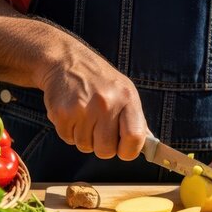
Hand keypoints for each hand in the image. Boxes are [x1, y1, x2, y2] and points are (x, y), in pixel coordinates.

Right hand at [38, 41, 147, 159]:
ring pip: (85, 146)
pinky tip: (72, 114)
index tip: (123, 147)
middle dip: (102, 146)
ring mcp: (83, 108)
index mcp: (127, 97)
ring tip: (84, 116)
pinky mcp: (62, 113)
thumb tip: (149, 145)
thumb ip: (136, 120)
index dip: (129, 150)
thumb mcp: (125, 92)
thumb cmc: (99, 80)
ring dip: (84, 137)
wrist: (65, 61)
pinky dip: (69, 131)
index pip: (135, 137)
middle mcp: (106, 103)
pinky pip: (68, 139)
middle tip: (98, 129)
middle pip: (106, 150)